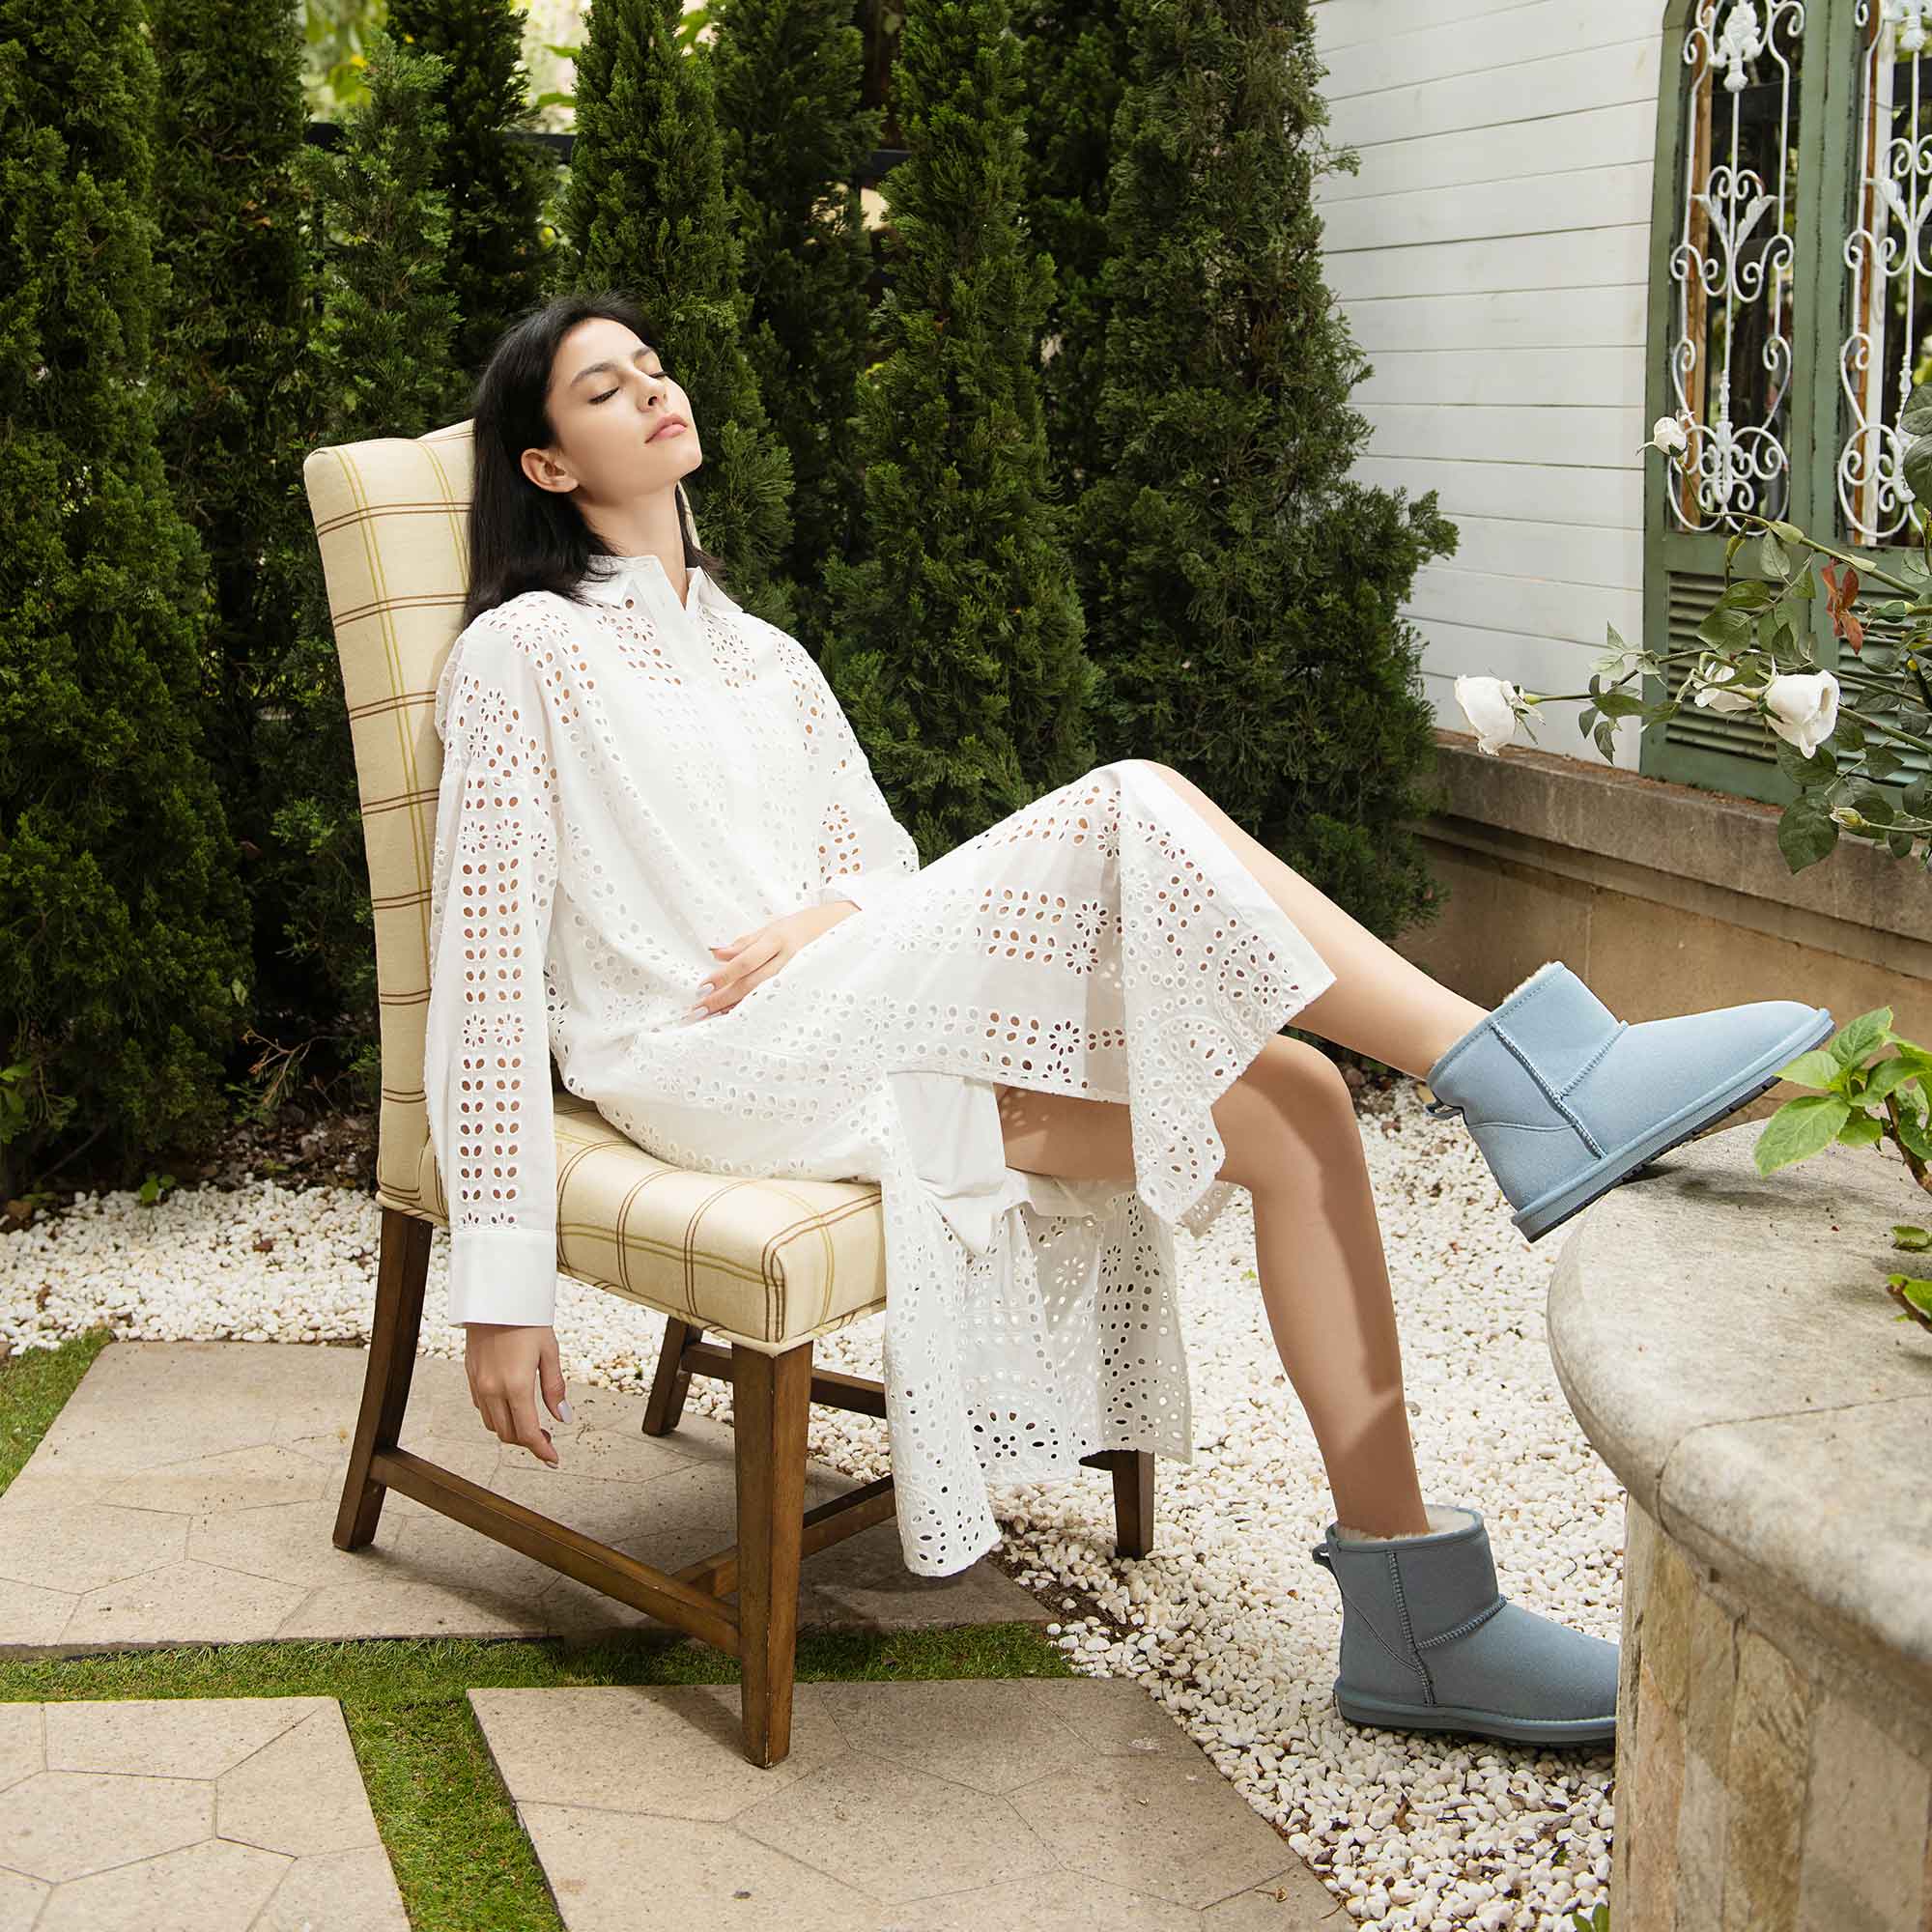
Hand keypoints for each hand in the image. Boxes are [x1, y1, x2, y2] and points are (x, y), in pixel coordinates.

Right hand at [465, 1322, 568, 1466]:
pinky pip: (482, 1408)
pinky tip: (511, 1406)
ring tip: (531, 1423)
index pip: (528, 1433)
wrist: (495, 1297)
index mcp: (516, 1385)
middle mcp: (492, 1389)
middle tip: (547, 1438)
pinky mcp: (470, 1376)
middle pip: (509, 1435)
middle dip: (528, 1442)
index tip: (553, 1459)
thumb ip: (555, 1388)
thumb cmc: (526, 1320)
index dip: (542, 1451)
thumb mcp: (550, 1351)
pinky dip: (497, 1416)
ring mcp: (478, 1384)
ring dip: (512, 1431)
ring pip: (493, 1425)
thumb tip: (563, 1418)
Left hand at [687, 902, 857, 1020]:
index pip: (745, 961)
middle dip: (724, 997)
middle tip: (700, 1009)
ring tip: (715, 1016)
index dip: (723, 976)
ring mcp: (801, 975)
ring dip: (738, 1007)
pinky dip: (758, 1008)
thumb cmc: (806, 926)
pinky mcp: (807, 987)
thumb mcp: (775, 926)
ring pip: (765, 995)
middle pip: (752, 983)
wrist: (848, 927)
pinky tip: (742, 1015)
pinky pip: (778, 1001)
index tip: (702, 987)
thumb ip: (746, 942)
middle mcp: (790, 958)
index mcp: (779, 938)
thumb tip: (717, 954)